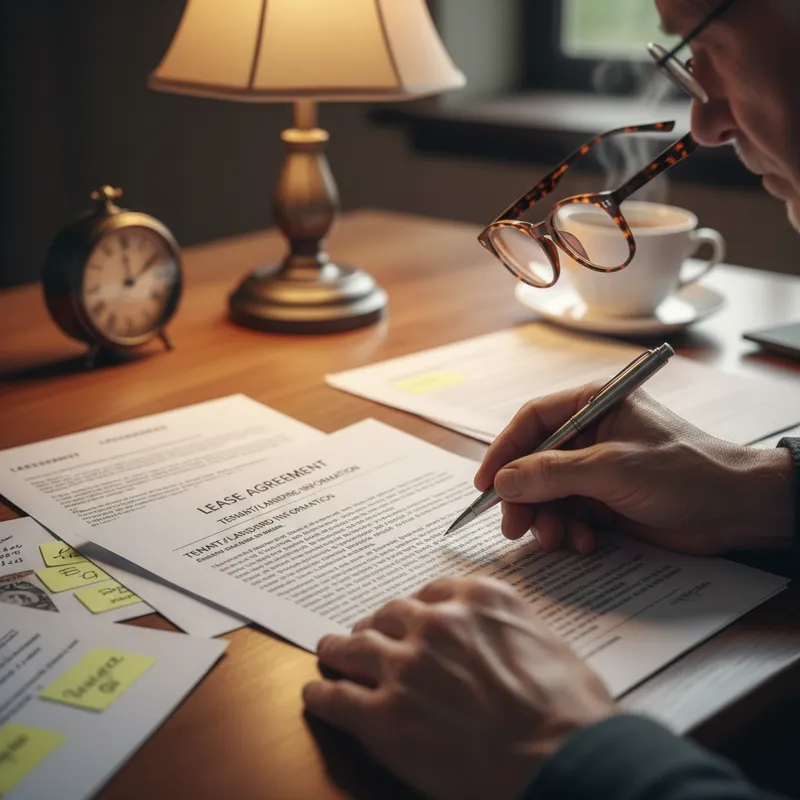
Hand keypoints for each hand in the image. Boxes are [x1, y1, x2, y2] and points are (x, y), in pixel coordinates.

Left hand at [303, 577, 614, 799]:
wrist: (564, 760)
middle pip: (389, 615)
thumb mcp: (548, 642)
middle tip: (367, 636)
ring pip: (354, 646)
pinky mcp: (384, 715)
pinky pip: (336, 697)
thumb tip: (498, 641)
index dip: (413, 607)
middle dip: (377, 626)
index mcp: (477, 599)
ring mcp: (405, 666)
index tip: (405, 616)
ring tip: (330, 653)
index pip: (430, 592)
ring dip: (339, 650)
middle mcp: (436, 623)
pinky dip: (322, 695)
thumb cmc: (570, 711)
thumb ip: (509, 628)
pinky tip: (316, 694)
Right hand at [475, 384, 793, 555]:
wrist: (737, 511)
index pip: (533, 421)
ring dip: (547, 518)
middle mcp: (591, 434)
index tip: (485, 484)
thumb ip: (552, 473)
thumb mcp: (611, 469)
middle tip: (515, 526)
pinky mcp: (607, 501)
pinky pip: (570, 514)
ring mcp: (598, 469)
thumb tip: (502, 481)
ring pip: (549, 493)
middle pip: (535, 463)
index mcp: (593, 405)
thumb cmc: (684, 472)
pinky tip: (584, 542)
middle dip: (525, 496)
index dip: (504, 451)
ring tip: (556, 538)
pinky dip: (569, 530)